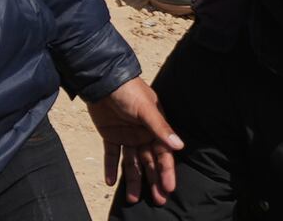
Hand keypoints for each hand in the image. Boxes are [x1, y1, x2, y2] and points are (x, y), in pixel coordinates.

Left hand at [85, 78, 184, 203]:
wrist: (103, 81)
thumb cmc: (129, 91)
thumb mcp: (146, 109)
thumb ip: (161, 128)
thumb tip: (179, 146)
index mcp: (156, 128)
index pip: (163, 154)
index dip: (167, 171)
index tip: (169, 188)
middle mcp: (143, 134)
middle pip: (149, 162)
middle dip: (153, 181)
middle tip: (158, 200)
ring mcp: (127, 136)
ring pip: (132, 163)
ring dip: (133, 180)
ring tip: (133, 199)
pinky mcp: (110, 136)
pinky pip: (112, 155)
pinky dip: (111, 169)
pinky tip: (110, 183)